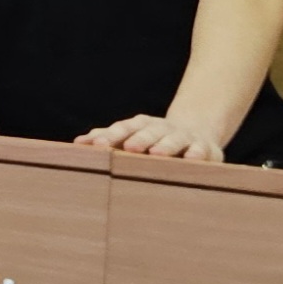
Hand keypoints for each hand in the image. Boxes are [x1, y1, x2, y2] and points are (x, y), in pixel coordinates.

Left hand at [76, 113, 224, 161]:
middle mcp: (162, 128)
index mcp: (142, 125)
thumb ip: (108, 139)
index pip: (124, 129)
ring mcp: (184, 137)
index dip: (110, 136)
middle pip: (149, 132)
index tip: (96, 145)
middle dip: (138, 139)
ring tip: (157, 153)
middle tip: (129, 147)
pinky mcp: (205, 148)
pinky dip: (197, 153)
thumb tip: (77, 143)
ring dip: (166, 145)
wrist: (196, 131)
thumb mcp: (132, 135)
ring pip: (175, 139)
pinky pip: (201, 150)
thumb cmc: (154, 138)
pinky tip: (192, 158)